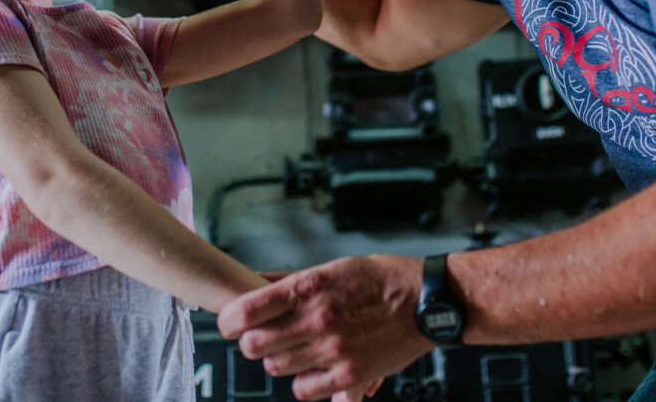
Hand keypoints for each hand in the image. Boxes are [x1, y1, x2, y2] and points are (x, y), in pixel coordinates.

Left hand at [216, 255, 431, 400]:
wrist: (427, 303)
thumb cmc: (383, 280)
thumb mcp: (336, 267)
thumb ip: (292, 279)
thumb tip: (254, 282)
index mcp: (311, 287)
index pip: (247, 311)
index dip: (228, 320)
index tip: (228, 322)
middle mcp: (318, 319)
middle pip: (254, 345)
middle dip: (251, 341)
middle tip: (262, 336)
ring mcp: (332, 350)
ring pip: (276, 367)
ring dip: (278, 359)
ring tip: (295, 347)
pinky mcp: (349, 375)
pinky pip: (304, 390)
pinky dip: (302, 382)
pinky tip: (313, 367)